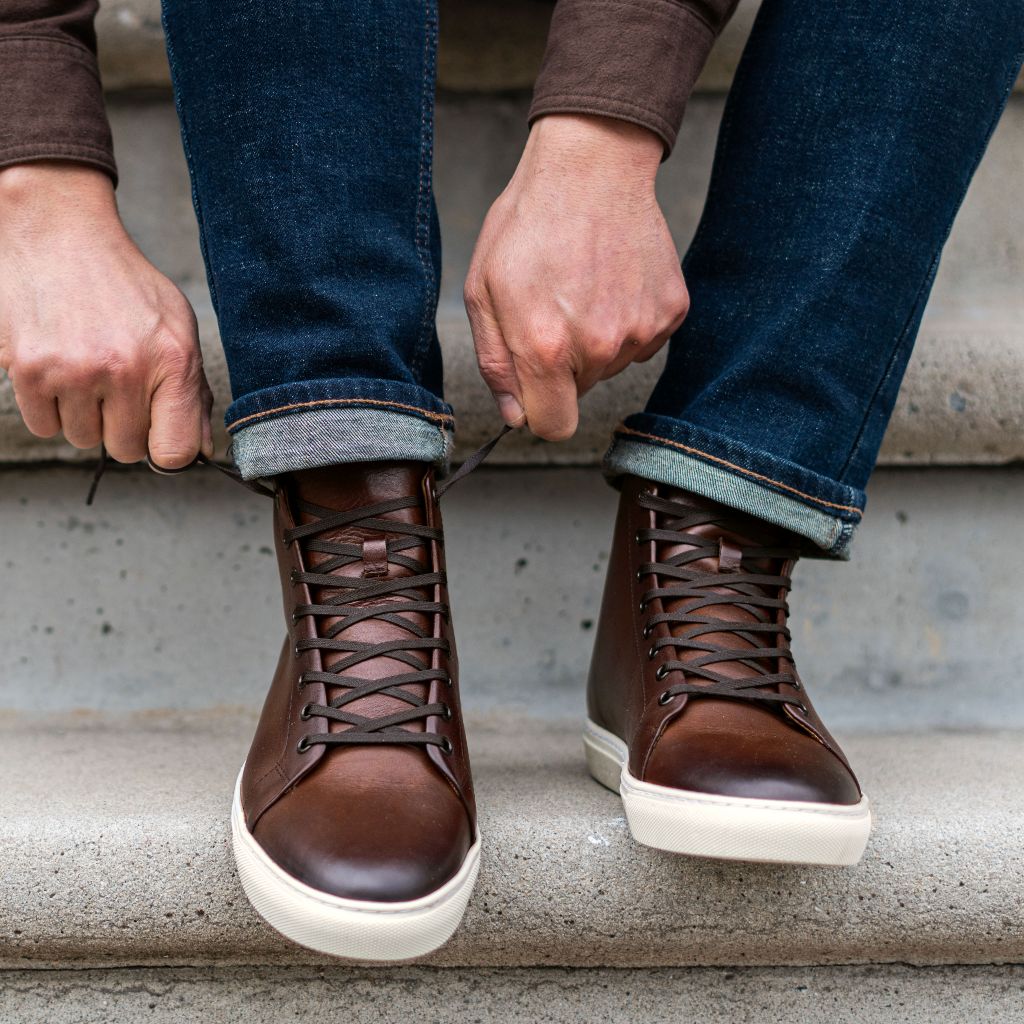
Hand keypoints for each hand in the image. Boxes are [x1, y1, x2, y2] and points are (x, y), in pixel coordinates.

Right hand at [0, 163, 212, 466]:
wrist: (58, 234)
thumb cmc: (123, 284)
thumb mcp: (177, 327)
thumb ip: (193, 392)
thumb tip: (200, 449)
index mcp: (172, 361)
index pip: (174, 452)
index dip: (166, 452)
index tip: (158, 437)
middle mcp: (125, 369)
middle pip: (126, 450)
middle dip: (122, 427)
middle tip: (117, 389)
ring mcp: (74, 371)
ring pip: (83, 440)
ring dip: (85, 416)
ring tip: (86, 372)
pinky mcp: (29, 370)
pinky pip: (44, 426)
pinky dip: (50, 408)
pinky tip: (60, 370)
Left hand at [464, 114, 688, 440]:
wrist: (592, 165)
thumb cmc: (529, 223)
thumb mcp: (484, 291)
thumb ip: (497, 364)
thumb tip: (516, 416)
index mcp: (544, 348)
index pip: (553, 426)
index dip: (540, 410)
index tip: (537, 386)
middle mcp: (598, 347)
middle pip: (580, 392)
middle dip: (563, 365)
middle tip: (553, 306)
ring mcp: (640, 329)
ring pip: (611, 365)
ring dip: (595, 339)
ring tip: (582, 285)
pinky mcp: (671, 312)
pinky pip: (642, 341)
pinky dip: (626, 319)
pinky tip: (611, 280)